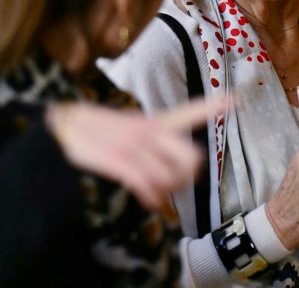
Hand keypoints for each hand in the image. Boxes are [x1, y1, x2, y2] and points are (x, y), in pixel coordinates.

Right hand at [46, 96, 226, 212]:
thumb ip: (155, 139)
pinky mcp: (120, 161)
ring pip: (172, 177)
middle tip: (174, 182)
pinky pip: (148, 185)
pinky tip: (146, 199)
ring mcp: (135, 146)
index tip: (237, 98)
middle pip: (192, 158)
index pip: (190, 112)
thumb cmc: (97, 133)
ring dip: (166, 192)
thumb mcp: (130, 126)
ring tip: (154, 192)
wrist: (61, 130)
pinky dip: (151, 198)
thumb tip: (181, 164)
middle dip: (187, 176)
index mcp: (155, 122)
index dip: (214, 106)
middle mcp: (150, 131)